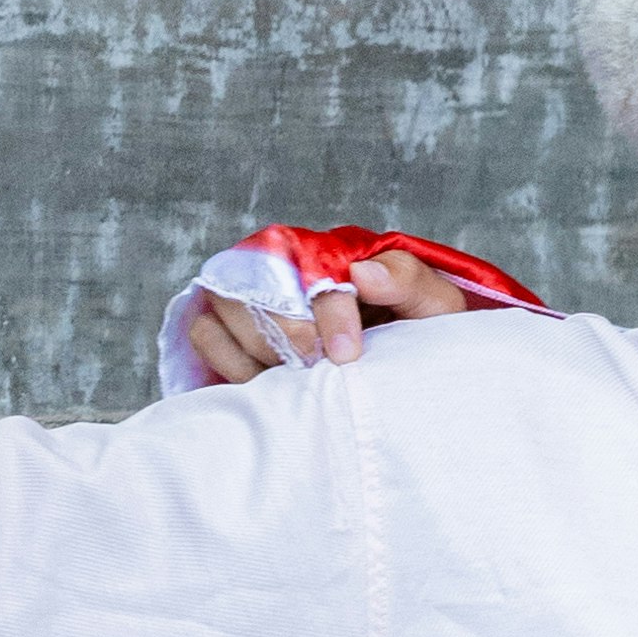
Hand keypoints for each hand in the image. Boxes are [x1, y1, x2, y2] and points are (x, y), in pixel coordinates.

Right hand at [179, 241, 509, 383]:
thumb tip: (363, 273)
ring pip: (224, 306)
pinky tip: (265, 383)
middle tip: (316, 368)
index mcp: (332, 253)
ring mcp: (249, 295)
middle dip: (288, 337)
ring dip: (257, 350)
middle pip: (257, 286)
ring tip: (293, 378)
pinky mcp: (224, 327)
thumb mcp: (433, 307)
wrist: (402, 374)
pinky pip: (204, 332)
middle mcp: (282, 265)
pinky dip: (229, 361)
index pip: (312, 268)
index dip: (328, 313)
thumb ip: (408, 281)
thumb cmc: (415, 335)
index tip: (348, 355)